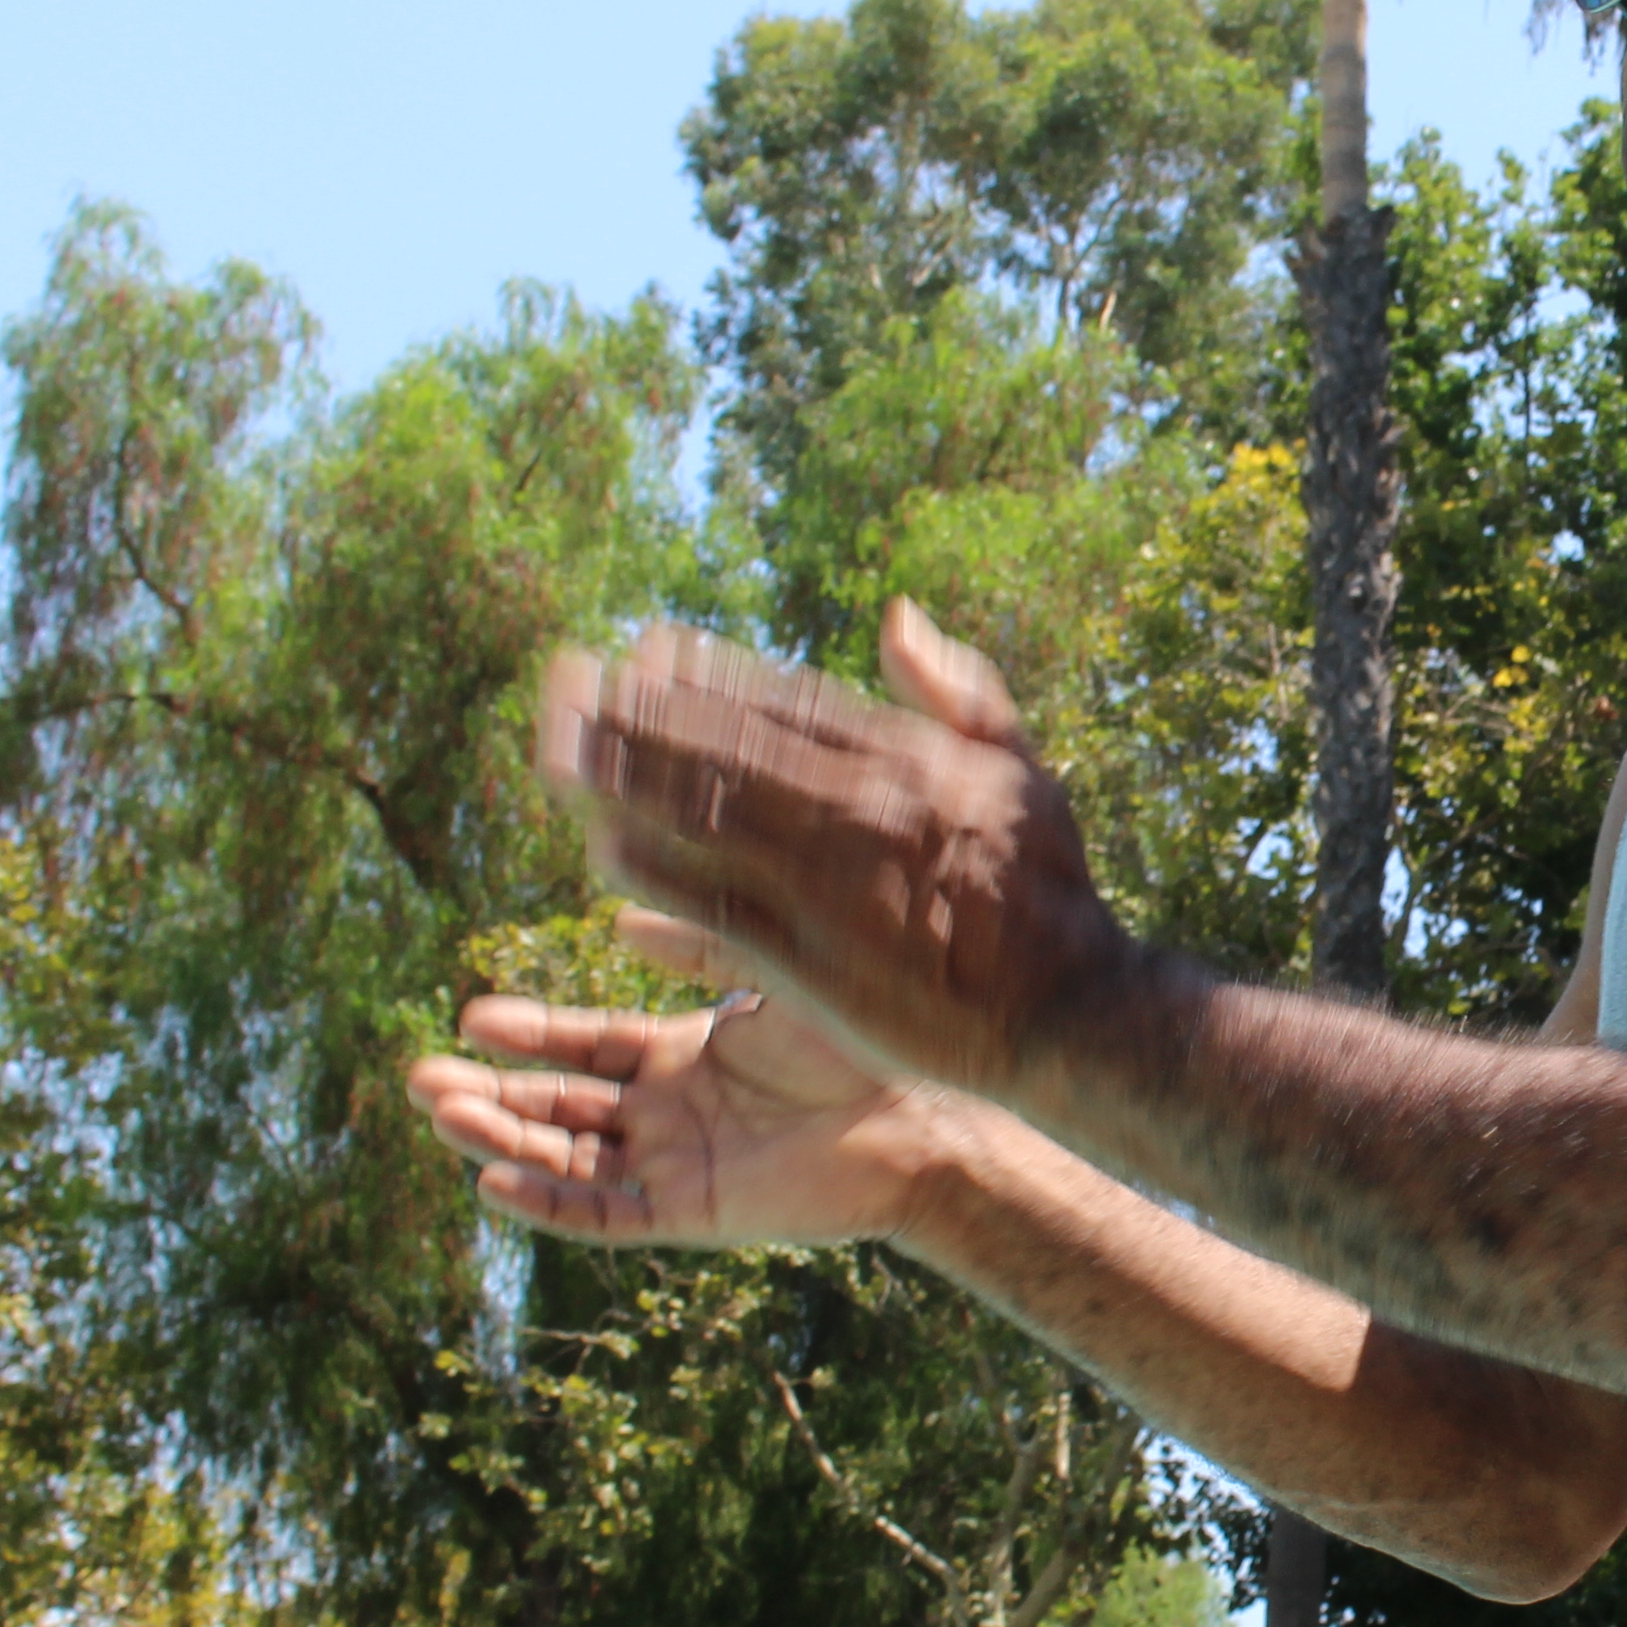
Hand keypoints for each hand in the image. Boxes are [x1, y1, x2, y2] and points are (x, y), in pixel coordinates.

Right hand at [406, 911, 961, 1245]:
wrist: (922, 1117)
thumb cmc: (861, 1043)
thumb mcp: (767, 976)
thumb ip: (698, 946)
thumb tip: (617, 917)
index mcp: (681, 1055)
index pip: (581, 1046)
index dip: (526, 1035)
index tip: (469, 1017)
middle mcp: (667, 1113)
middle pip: (556, 1106)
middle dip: (488, 1093)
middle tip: (418, 1076)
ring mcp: (674, 1164)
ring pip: (564, 1160)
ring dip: (500, 1141)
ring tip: (440, 1112)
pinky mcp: (690, 1210)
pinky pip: (604, 1214)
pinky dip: (549, 1201)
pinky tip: (495, 1181)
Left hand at [537, 601, 1123, 1095]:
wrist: (1068, 1010)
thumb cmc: (1048, 891)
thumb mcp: (1020, 769)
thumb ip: (958, 689)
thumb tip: (893, 616)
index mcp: (907, 758)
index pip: (781, 697)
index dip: (702, 672)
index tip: (644, 648)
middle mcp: (857, 810)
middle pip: (719, 744)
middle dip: (634, 709)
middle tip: (566, 681)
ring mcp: (826, 886)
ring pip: (701, 815)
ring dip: (620, 777)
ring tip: (558, 748)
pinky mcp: (806, 961)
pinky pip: (707, 905)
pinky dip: (652, 872)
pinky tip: (601, 847)